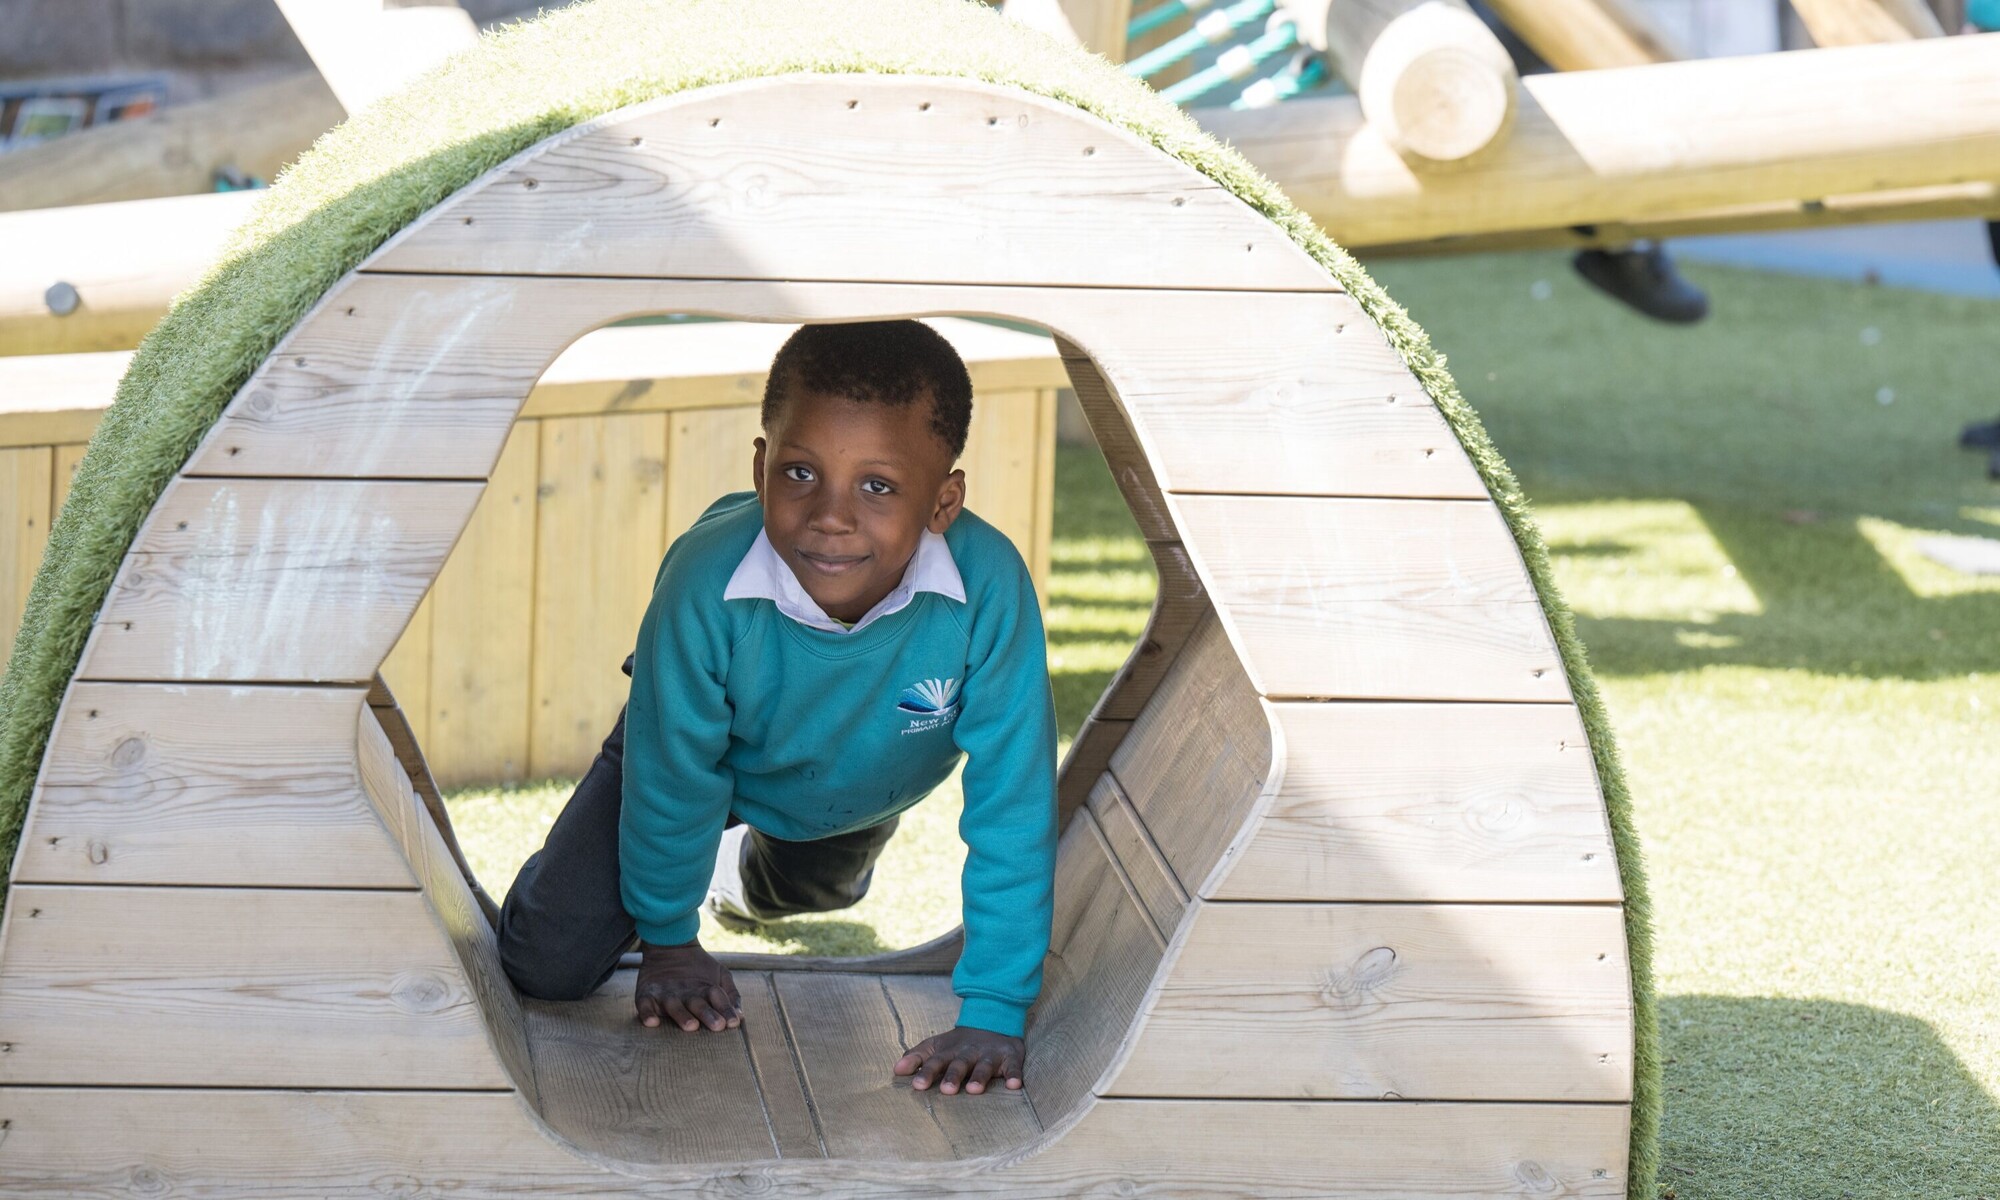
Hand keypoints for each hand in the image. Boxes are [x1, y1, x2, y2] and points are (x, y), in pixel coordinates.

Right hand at [634, 939, 740, 1031]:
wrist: (669, 944)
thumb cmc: (698, 968)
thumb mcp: (720, 975)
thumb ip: (731, 995)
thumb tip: (740, 1017)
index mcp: (705, 988)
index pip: (718, 998)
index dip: (726, 1009)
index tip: (733, 1022)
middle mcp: (686, 992)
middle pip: (698, 1004)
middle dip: (708, 1014)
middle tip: (717, 1025)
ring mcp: (666, 993)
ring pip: (674, 1006)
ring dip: (682, 1016)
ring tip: (691, 1026)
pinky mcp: (647, 994)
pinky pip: (644, 1004)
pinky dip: (647, 1013)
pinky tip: (652, 1022)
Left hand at [892, 1025, 1024, 1094]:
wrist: (993, 1019)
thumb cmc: (959, 1043)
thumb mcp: (937, 1046)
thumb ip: (917, 1057)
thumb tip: (896, 1070)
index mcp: (949, 1052)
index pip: (935, 1062)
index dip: (926, 1073)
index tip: (917, 1085)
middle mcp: (969, 1053)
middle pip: (960, 1064)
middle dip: (953, 1076)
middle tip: (946, 1091)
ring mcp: (990, 1055)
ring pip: (984, 1066)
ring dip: (980, 1077)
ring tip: (975, 1090)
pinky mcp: (1010, 1058)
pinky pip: (1014, 1068)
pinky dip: (1015, 1076)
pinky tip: (1015, 1086)